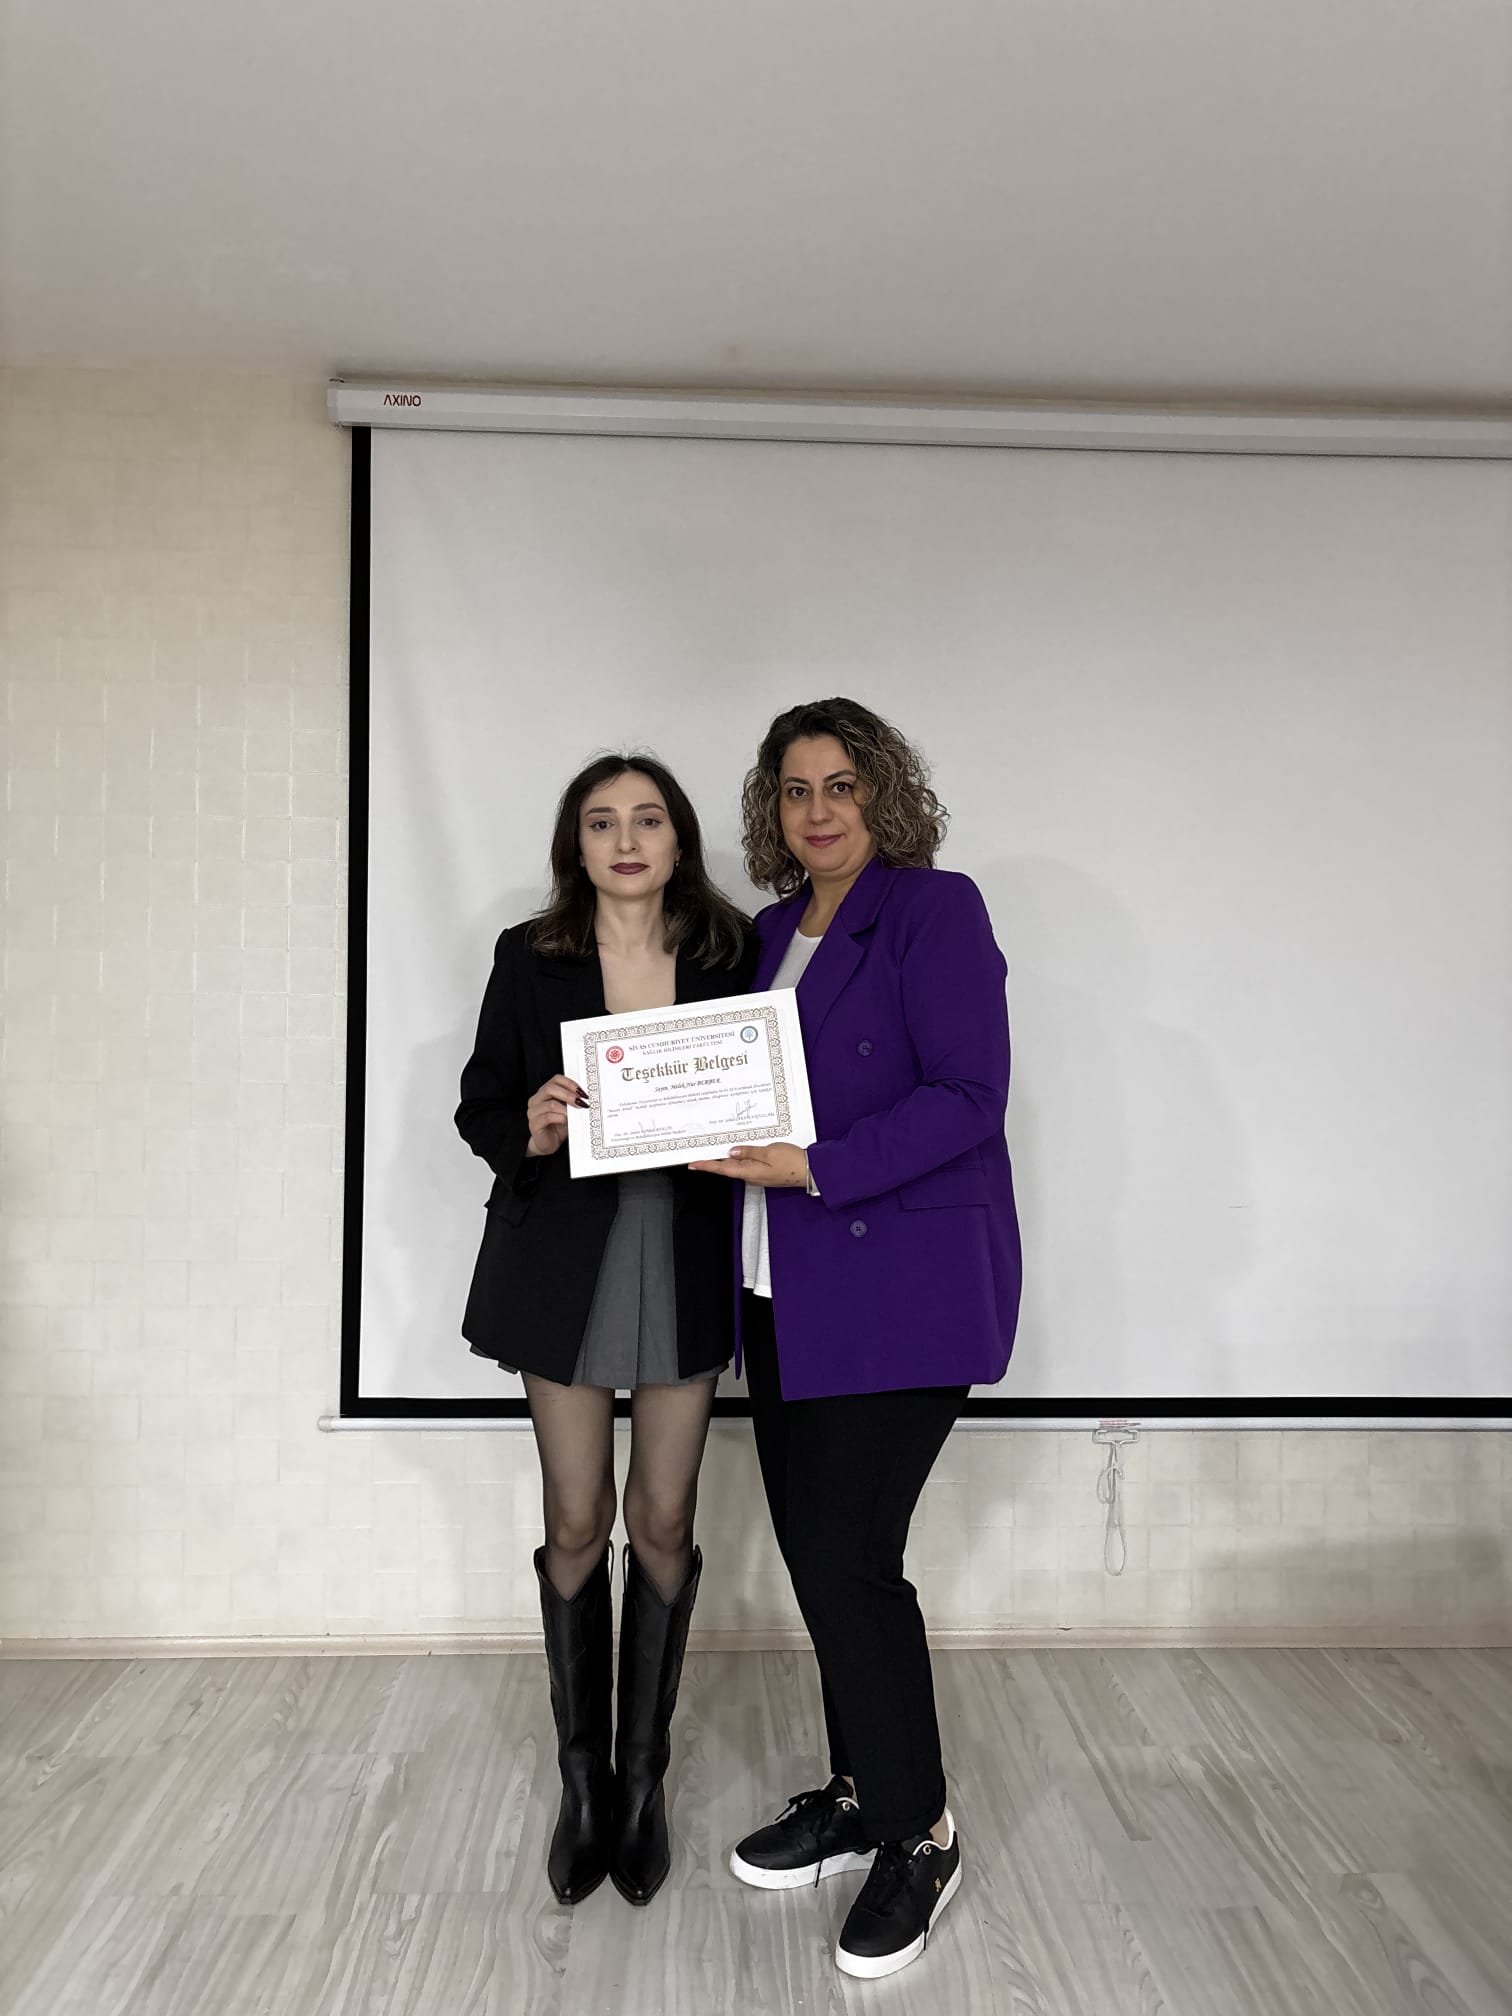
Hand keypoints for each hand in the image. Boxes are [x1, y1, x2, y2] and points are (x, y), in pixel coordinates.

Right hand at [525, 1074, 586, 1157]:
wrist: (549, 1143)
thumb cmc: (558, 1125)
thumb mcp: (568, 1110)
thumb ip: (572, 1101)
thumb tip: (585, 1096)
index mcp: (544, 1093)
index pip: (556, 1080)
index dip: (570, 1083)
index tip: (582, 1092)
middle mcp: (536, 1100)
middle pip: (550, 1088)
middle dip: (569, 1095)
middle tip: (581, 1102)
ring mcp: (533, 1112)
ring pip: (550, 1104)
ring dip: (566, 1108)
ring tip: (575, 1113)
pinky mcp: (534, 1125)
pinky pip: (547, 1118)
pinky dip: (559, 1118)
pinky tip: (565, 1120)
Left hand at [689, 1142, 809, 1187]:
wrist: (810, 1171)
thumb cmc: (792, 1163)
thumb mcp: (769, 1152)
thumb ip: (749, 1152)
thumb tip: (732, 1152)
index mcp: (749, 1172)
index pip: (722, 1168)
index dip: (706, 1165)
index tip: (693, 1164)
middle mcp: (751, 1175)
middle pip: (727, 1167)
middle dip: (713, 1160)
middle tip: (700, 1152)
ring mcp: (758, 1174)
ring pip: (737, 1165)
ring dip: (726, 1158)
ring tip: (715, 1148)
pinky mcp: (766, 1171)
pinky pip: (748, 1163)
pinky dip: (741, 1156)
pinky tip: (739, 1150)